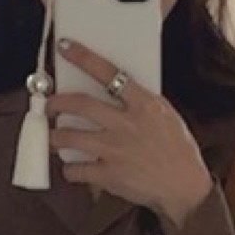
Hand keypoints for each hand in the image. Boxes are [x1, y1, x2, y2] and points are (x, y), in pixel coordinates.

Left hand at [51, 42, 213, 229]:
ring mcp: (116, 150)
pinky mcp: (110, 176)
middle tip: (49, 106)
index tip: (65, 48)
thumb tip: (115, 89)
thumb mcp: (166, 115)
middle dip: (56, 102)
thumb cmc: (178, 150)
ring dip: (54, 136)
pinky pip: (76, 169)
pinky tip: (73, 168)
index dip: (83, 57)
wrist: (185, 187)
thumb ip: (140, 102)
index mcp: (143, 105)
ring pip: (69, 137)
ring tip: (52, 138)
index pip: (109, 72)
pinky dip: (69, 169)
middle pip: (80, 104)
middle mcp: (127, 124)